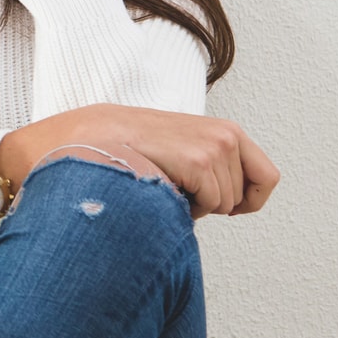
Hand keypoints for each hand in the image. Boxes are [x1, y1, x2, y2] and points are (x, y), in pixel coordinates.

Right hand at [0, 104, 280, 218]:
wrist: (73, 143)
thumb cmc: (110, 152)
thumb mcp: (163, 150)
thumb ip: (195, 165)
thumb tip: (220, 204)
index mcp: (216, 130)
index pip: (265, 177)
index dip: (243, 199)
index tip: (214, 204)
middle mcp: (221, 133)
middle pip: (243, 196)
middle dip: (209, 203)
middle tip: (168, 187)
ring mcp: (213, 144)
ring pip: (226, 203)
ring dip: (194, 205)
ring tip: (154, 182)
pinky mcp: (201, 159)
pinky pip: (214, 204)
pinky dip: (188, 207)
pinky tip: (154, 183)